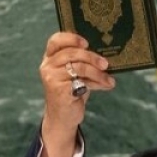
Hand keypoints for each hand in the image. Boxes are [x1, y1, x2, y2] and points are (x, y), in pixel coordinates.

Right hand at [37, 32, 114, 156]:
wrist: (63, 118)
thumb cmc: (72, 92)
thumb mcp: (76, 74)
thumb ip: (83, 62)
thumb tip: (105, 55)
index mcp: (50, 58)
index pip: (56, 40)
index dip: (71, 38)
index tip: (87, 43)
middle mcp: (48, 66)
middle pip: (71, 53)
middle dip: (92, 57)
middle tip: (105, 64)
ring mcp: (51, 78)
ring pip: (79, 67)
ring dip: (97, 73)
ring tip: (108, 79)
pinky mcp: (59, 90)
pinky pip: (82, 81)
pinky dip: (97, 83)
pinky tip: (106, 85)